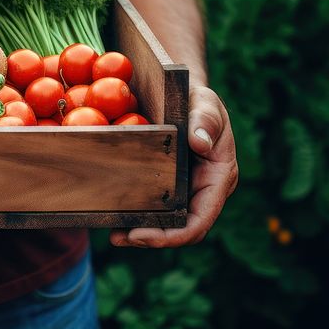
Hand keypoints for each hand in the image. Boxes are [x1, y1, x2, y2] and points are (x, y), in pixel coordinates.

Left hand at [110, 85, 237, 247]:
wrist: (179, 90)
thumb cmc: (196, 96)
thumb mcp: (205, 102)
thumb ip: (206, 119)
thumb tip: (201, 143)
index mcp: (217, 177)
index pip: (201, 218)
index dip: (175, 235)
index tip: (145, 235)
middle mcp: (201, 189)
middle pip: (181, 227)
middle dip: (153, 238)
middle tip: (120, 238)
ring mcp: (182, 188)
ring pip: (165, 221)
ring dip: (140, 231)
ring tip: (113, 234)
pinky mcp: (163, 182)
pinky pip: (150, 204)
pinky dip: (133, 212)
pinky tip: (111, 212)